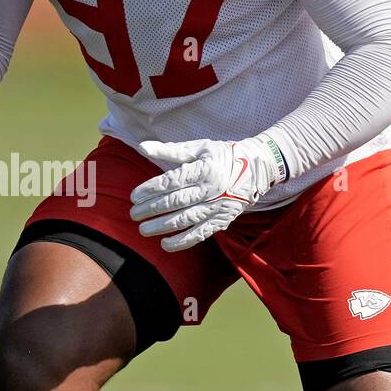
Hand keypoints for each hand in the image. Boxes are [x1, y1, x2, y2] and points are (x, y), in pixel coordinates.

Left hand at [129, 134, 287, 250]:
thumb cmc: (223, 155)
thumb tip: (142, 146)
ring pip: (185, 219)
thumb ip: (170, 150)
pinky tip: (165, 244)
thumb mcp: (199, 148)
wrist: (258, 168)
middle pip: (175, 202)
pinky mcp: (223, 220)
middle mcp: (210, 189)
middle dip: (151, 209)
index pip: (172, 181)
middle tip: (133, 214)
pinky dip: (182, 241)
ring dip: (162, 226)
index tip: (134, 196)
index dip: (151, 190)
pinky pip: (200, 233)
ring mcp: (217, 206)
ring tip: (143, 230)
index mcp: (203, 169)